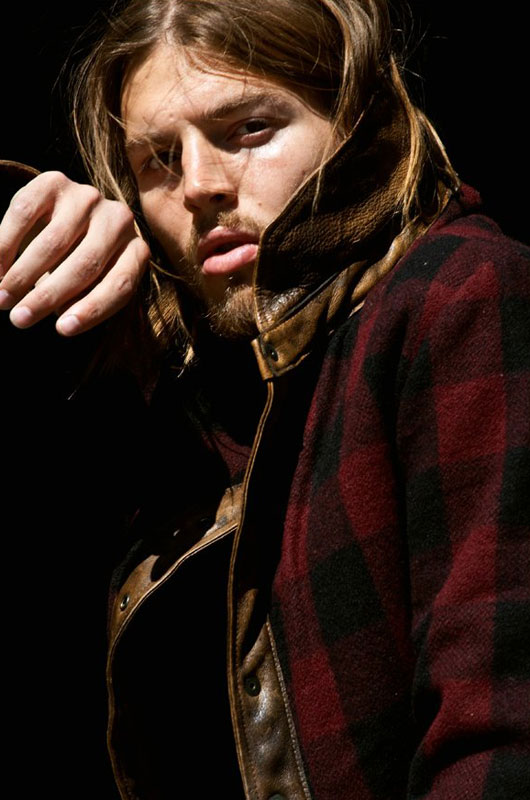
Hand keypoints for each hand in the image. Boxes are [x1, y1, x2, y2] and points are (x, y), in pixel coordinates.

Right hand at [0, 171, 150, 334]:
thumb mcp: (92, 285)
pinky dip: (6, 244)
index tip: (62, 330)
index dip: (92, 310)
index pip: (120, 285)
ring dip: (23, 275)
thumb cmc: (81, 264)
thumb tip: (62, 318)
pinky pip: (25, 213)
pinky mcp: (56, 181)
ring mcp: (89, 197)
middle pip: (85, 265)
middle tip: (19, 320)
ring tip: (1, 299)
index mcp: (137, 251)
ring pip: (55, 243)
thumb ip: (83, 299)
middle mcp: (119, 220)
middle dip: (48, 296)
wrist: (67, 214)